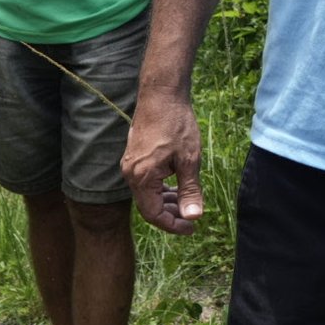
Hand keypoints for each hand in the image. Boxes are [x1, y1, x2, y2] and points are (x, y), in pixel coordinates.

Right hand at [120, 90, 204, 234]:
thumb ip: (190, 190)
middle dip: (170, 215)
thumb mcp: (189, 160)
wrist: (161, 96)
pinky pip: (146, 182)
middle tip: (192, 219)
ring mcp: (130, 166)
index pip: (154, 214)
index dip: (173, 225)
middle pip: (148, 206)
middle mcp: (131, 174)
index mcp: (142, 178)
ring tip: (186, 205)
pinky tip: (177, 188)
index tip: (192, 227)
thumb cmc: (177, 125)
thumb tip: (193, 217)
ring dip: (166, 202)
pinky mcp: (135, 158)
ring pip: (148, 194)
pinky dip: (161, 189)